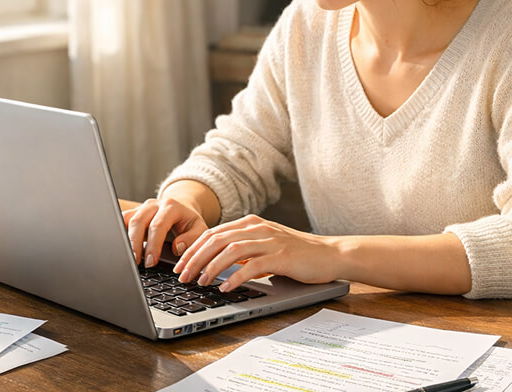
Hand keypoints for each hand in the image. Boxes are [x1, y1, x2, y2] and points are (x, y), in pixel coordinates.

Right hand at [122, 196, 208, 267]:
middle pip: (138, 221)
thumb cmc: (189, 223)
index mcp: (171, 207)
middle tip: (135, 263)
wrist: (181, 209)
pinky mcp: (132, 213)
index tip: (151, 262)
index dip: (153, 244)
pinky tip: (118, 247)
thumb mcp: (199, 229)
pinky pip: (121, 220)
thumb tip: (177, 247)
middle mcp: (154, 204)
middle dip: (135, 244)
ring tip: (125, 258)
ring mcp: (141, 207)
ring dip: (124, 239)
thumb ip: (192, 239)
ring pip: (127, 220)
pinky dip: (118, 233)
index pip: (158, 225)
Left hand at [172, 215, 339, 291]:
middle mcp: (258, 228)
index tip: (179, 264)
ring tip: (200, 282)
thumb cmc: (298, 253)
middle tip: (182, 276)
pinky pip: (253, 266)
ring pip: (231, 251)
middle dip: (195, 258)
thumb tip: (217, 264)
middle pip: (217, 240)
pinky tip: (226, 288)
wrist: (331, 254)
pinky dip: (236, 277)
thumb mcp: (266, 246)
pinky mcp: (282, 256)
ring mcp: (270, 241)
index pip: (213, 233)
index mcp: (251, 223)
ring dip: (211, 267)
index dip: (193, 248)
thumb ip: (244, 250)